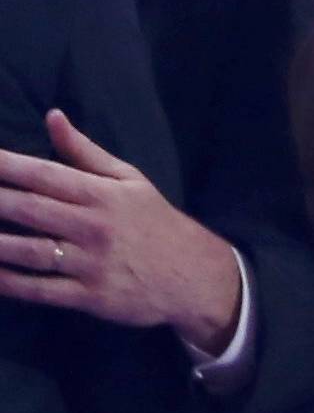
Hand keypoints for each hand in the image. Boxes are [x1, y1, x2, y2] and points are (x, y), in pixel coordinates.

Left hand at [0, 111, 241, 351]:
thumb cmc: (155, 224)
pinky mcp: (92, 296)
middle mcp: (93, 226)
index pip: (43, 174)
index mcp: (101, 194)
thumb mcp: (130, 180)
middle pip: (29, 209)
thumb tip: (52, 116)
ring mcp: (91, 263)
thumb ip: (86, 152)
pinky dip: (11, 284)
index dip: (6, 165)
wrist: (195, 277)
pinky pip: (42, 289)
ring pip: (30, 251)